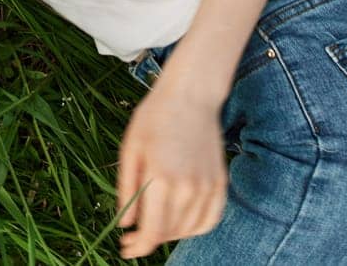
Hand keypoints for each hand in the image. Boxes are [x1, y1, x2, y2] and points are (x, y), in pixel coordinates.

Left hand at [116, 79, 228, 257]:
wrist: (190, 96)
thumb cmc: (154, 118)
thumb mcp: (129, 150)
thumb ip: (126, 190)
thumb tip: (125, 225)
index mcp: (160, 179)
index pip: (152, 232)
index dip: (138, 247)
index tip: (126, 249)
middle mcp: (187, 188)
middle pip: (168, 233)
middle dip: (149, 239)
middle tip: (133, 234)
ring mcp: (207, 187)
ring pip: (188, 230)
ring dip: (169, 233)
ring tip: (154, 222)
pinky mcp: (220, 184)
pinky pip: (209, 220)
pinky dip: (194, 228)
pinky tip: (179, 221)